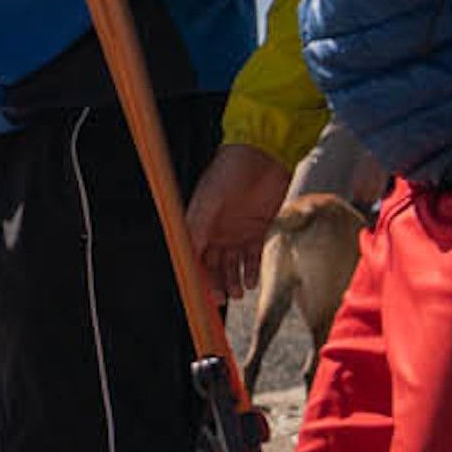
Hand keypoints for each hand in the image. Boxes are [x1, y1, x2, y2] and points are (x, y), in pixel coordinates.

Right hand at [188, 139, 288, 301]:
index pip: (195, 255)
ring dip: (233, 280)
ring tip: (237, 292)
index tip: (201, 291)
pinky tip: (251, 281)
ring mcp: (239, 231)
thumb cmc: (231, 168)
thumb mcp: (209, 196)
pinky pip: (254, 256)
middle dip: (215, 282)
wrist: (265, 154)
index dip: (197, 274)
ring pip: (233, 264)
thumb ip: (198, 223)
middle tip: (220, 297)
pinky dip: (252, 270)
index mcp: (201, 222)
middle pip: (213, 264)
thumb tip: (186, 250)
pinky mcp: (260, 230)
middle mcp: (218, 230)